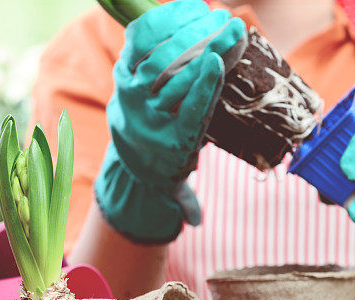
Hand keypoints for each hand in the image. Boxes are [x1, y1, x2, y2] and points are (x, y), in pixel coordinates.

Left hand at [95, 0, 245, 243]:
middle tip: (232, 26)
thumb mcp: (179, 180)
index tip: (218, 61)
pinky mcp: (122, 68)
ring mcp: (128, 90)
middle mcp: (143, 115)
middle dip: (204, 47)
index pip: (186, 111)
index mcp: (166, 143)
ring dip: (186, 30)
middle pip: (173, 76)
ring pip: (155, 55)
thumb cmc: (168, 160)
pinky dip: (161, 20)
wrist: (128, 151)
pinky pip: (139, 39)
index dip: (202, 84)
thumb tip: (195, 222)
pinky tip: (190, 10)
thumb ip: (185, 198)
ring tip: (214, 16)